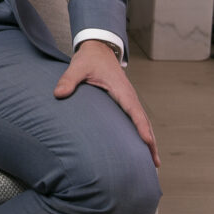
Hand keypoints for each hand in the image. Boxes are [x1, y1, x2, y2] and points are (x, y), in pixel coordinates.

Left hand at [54, 40, 159, 167]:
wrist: (98, 49)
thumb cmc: (89, 58)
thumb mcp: (77, 67)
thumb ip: (68, 80)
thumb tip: (58, 94)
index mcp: (121, 89)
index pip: (134, 111)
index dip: (141, 127)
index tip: (147, 143)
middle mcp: (129, 96)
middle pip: (144, 122)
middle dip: (150, 142)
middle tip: (155, 164)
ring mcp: (129, 99)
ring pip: (143, 122)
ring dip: (149, 140)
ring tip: (153, 163)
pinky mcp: (126, 101)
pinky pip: (138, 119)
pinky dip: (143, 133)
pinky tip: (142, 146)